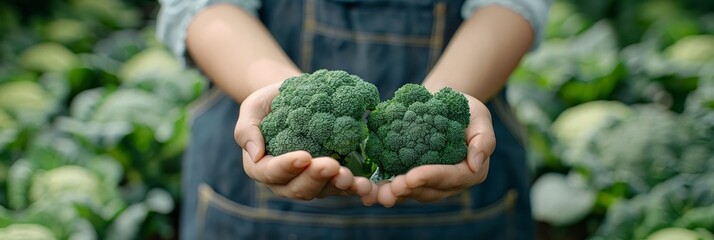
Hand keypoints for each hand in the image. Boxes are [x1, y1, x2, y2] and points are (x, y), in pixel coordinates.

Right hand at [234, 83, 378, 204]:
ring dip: (337, 186)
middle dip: (316, 178)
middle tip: (333, 165)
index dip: (287, 167)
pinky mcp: (331, 178)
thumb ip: (246, 129)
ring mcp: (310, 182)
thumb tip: (255, 154)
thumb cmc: (271, 103)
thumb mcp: (252, 108)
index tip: (304, 156)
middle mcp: (285, 181)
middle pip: (298, 188)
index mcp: (261, 167)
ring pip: (323, 191)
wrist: (297, 99)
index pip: (271, 172)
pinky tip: (365, 183)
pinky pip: (341, 188)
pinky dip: (353, 187)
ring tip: (351, 177)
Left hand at [376, 94, 494, 206]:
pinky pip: (399, 188)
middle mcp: (451, 183)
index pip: (452, 177)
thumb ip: (484, 140)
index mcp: (472, 171)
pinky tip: (370, 192)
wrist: (441, 104)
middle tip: (392, 187)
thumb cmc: (465, 109)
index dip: (431, 177)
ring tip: (379, 194)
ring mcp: (430, 183)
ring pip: (412, 193)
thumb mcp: (480, 117)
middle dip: (410, 189)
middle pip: (430, 190)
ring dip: (395, 195)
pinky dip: (385, 190)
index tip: (412, 176)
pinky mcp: (412, 179)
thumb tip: (476, 164)